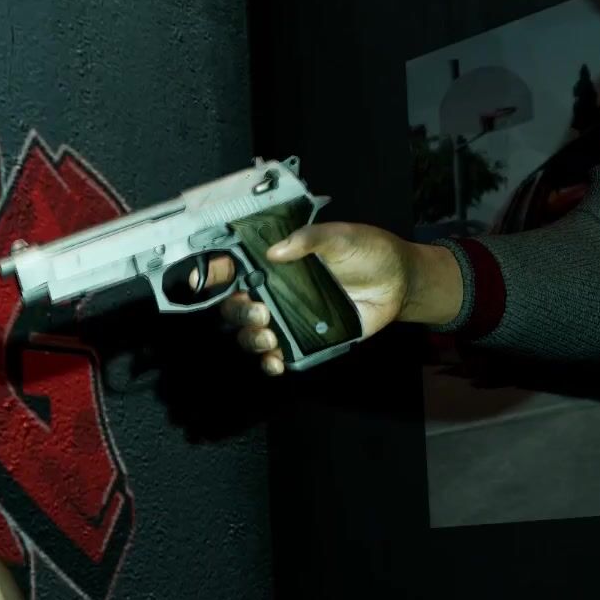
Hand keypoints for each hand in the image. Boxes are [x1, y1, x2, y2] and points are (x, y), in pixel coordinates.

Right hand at [189, 222, 441, 374]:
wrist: (398, 282)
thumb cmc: (368, 252)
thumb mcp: (341, 236)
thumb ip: (310, 239)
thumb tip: (277, 251)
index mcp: (276, 263)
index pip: (233, 268)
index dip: (212, 274)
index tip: (201, 280)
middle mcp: (274, 292)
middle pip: (234, 307)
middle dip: (238, 313)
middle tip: (261, 311)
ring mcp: (286, 318)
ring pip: (249, 334)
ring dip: (251, 339)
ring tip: (270, 337)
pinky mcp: (303, 341)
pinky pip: (275, 357)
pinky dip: (270, 363)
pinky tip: (276, 362)